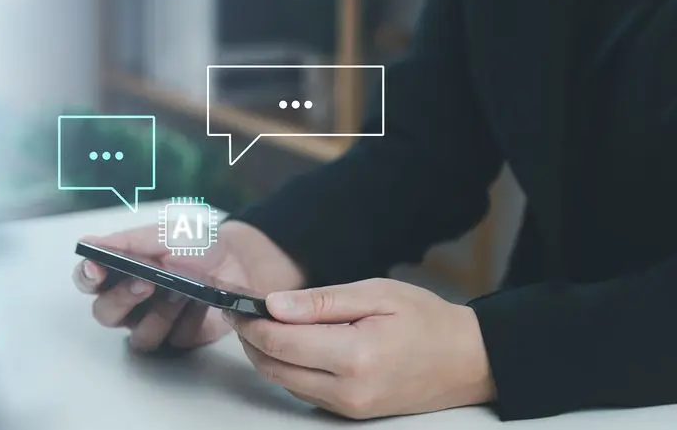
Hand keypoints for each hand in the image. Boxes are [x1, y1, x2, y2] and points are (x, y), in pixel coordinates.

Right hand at [72, 220, 304, 351]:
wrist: (239, 260)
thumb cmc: (197, 244)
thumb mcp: (165, 234)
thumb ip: (127, 242)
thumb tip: (89, 243)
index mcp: (120, 272)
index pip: (88, 280)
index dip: (87, 277)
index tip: (96, 269)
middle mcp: (130, 302)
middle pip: (106, 314)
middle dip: (124, 298)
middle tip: (147, 282)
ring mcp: (154, 323)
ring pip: (139, 335)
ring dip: (161, 312)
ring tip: (184, 290)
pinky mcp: (179, 339)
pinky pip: (175, 340)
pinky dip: (189, 320)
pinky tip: (201, 302)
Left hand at [225, 278, 494, 419]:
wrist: (470, 362)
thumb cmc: (427, 321)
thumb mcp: (376, 294)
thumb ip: (321, 301)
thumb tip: (274, 305)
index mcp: (354, 356)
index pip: (280, 341)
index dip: (250, 322)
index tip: (237, 303)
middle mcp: (347, 390)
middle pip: (274, 367)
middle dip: (250, 339)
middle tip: (241, 313)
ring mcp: (348, 407)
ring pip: (284, 382)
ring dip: (266, 355)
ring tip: (261, 324)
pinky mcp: (351, 413)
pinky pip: (304, 391)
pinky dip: (288, 368)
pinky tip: (290, 345)